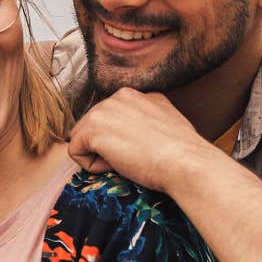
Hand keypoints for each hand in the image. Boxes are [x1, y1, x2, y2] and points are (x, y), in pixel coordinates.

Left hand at [67, 88, 213, 192]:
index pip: (110, 118)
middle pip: (92, 126)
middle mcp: (118, 96)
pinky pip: (76, 153)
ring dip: (99, 155)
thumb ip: (146, 119)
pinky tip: (117, 164)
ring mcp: (104, 110)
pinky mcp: (93, 129)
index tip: (140, 150)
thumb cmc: (182, 154)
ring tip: (126, 160)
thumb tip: (138, 133)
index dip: (119, 140)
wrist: (185, 163)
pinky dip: (92, 166)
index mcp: (136, 94)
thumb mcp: (166, 122)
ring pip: (81, 138)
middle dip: (105, 146)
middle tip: (134, 157)